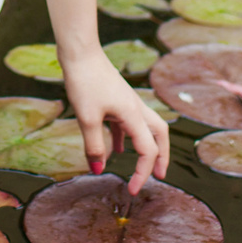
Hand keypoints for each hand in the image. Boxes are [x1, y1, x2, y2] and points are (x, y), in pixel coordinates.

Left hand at [60, 45, 170, 195]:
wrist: (80, 52)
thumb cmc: (84, 81)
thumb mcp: (86, 118)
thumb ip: (93, 145)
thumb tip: (98, 169)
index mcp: (133, 114)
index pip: (147, 150)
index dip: (143, 173)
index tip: (132, 190)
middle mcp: (135, 108)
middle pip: (159, 135)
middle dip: (161, 156)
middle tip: (158, 175)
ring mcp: (127, 101)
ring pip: (146, 127)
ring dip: (147, 146)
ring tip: (140, 164)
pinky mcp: (116, 97)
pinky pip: (127, 121)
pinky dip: (126, 136)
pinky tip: (114, 148)